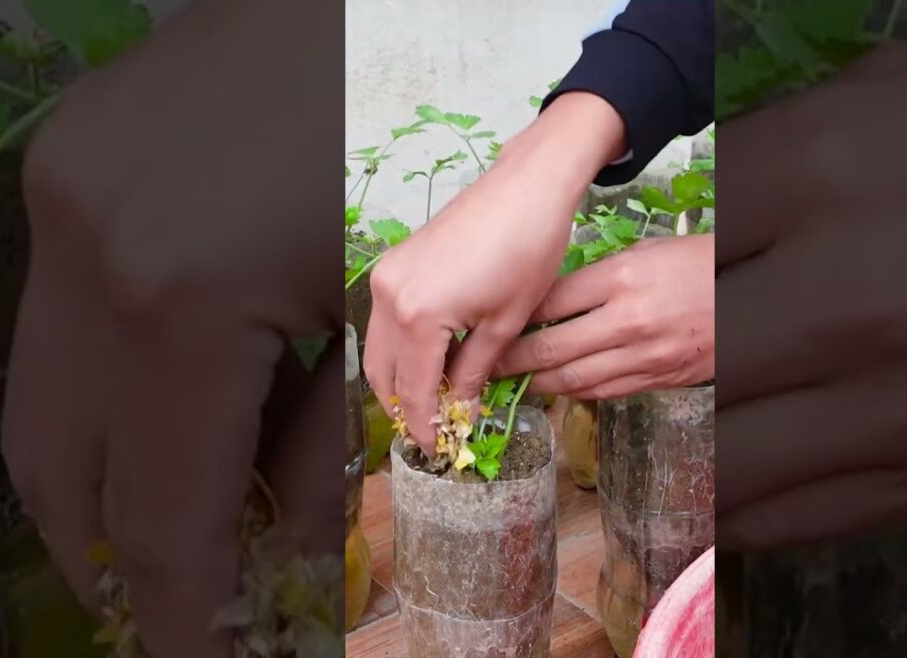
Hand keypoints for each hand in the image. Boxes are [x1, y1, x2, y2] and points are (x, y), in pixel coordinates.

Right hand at [1, 2, 344, 654]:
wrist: (352, 1)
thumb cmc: (397, 145)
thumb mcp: (378, 308)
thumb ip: (323, 433)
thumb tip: (287, 533)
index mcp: (186, 301)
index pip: (169, 505)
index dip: (182, 603)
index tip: (199, 655)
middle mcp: (92, 256)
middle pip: (69, 470)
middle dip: (119, 554)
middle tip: (172, 601)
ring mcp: (63, 208)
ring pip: (44, 398)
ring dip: (94, 480)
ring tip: (157, 524)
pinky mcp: (62, 176)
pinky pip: (64, 319)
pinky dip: (107, 385)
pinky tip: (162, 408)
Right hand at [364, 92, 625, 451]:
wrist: (525, 188)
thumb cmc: (527, 249)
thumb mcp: (507, 322)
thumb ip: (476, 370)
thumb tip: (462, 408)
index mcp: (418, 315)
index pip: (413, 390)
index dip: (423, 424)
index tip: (438, 448)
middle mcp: (389, 296)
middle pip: (383, 373)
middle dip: (404, 407)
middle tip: (434, 430)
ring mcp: (387, 277)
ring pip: (380, 349)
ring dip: (401, 379)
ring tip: (435, 401)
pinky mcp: (394, 264)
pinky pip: (387, 322)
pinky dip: (403, 349)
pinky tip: (434, 362)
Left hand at [493, 234, 713, 397]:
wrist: (751, 298)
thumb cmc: (698, 266)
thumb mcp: (646, 252)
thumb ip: (599, 276)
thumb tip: (554, 297)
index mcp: (622, 277)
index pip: (551, 301)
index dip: (515, 316)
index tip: (493, 321)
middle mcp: (628, 320)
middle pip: (552, 346)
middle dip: (513, 360)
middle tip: (486, 364)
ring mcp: (643, 356)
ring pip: (573, 379)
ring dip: (537, 384)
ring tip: (511, 383)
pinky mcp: (657, 380)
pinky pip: (604, 392)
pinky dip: (575, 394)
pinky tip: (556, 390)